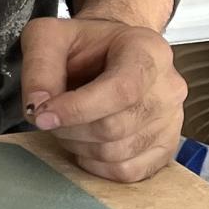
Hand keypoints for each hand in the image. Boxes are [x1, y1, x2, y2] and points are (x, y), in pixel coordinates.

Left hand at [18, 15, 186, 182]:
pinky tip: (84, 144)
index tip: (42, 115)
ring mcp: (171, 119)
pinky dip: (96, 165)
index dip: (77, 109)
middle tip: (49, 116)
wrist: (109, 52)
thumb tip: (37, 107)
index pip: (121, 90)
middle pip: (116, 127)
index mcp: (148, 50)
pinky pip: (128, 172)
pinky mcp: (166, 147)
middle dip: (70, 128)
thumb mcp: (50, 37)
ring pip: (119, 153)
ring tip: (67, 125)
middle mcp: (168, 86)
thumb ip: (40, 66)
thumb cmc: (84, 44)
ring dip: (79, 146)